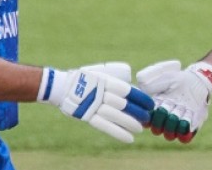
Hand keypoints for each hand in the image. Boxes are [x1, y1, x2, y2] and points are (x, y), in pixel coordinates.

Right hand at [39, 62, 153, 142]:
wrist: (62, 86)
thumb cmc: (86, 79)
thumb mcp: (101, 73)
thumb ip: (115, 79)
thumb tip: (132, 88)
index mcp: (105, 81)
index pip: (127, 90)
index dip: (140, 98)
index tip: (150, 103)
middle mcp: (100, 92)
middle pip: (123, 104)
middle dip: (138, 112)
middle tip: (148, 117)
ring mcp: (93, 105)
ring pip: (115, 116)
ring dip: (130, 123)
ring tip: (140, 128)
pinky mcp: (87, 116)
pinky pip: (105, 126)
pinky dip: (118, 133)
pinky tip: (130, 138)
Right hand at [136, 60, 211, 142]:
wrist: (198, 81)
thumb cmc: (180, 79)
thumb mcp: (166, 78)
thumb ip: (152, 84)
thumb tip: (141, 92)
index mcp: (156, 108)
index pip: (147, 120)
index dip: (149, 117)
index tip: (155, 107)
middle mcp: (165, 118)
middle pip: (157, 130)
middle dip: (160, 121)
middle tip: (168, 108)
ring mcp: (177, 123)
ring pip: (169, 135)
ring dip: (172, 126)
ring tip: (178, 113)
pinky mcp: (190, 126)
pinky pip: (185, 137)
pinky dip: (184, 132)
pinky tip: (187, 119)